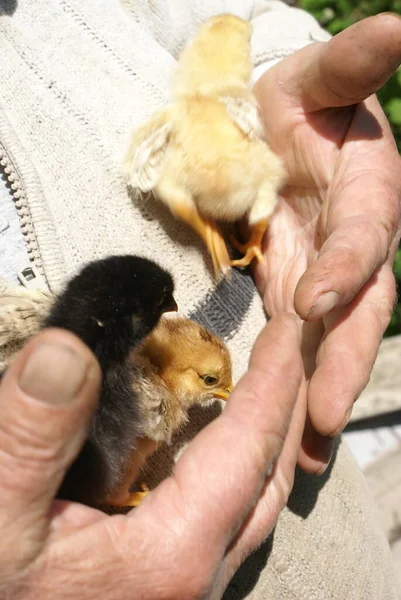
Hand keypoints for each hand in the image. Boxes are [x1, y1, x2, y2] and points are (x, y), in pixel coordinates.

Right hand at [0, 316, 302, 598]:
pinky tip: (220, 447)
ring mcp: (190, 583)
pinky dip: (242, 465)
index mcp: (173, 555)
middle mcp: (199, 575)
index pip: (248, 446)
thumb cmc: (0, 597)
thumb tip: (65, 352)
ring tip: (271, 388)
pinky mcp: (170, 582)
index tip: (287, 329)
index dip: (273, 379)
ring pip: (259, 499)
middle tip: (291, 348)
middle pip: (272, 474)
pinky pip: (232, 514)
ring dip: (271, 436)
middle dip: (290, 404)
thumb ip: (29, 440)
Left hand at [253, 13, 400, 472]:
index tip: (316, 303)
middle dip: (341, 364)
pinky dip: (291, 384)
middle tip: (319, 423)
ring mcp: (322, 273)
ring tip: (300, 456)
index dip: (347, 268)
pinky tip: (282, 433)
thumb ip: (355, 61)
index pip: (364, 239)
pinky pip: (296, 343)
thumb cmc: (297, 97)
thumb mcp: (320, 75)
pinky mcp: (291, 289)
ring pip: (328, 341)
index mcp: (366, 193)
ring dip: (316, 393)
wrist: (272, 123)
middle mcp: (352, 245)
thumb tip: (400, 23)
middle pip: (357, 313)